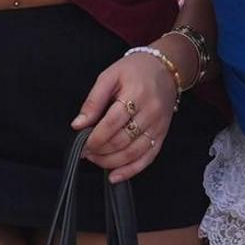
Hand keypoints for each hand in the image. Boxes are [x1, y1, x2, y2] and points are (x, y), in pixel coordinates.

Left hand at [72, 48, 178, 177]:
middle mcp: (150, 112)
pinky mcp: (162, 135)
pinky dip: (131, 170)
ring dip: (111, 162)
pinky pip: (148, 158)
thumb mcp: (109, 76)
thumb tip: (78, 124)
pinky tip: (115, 175)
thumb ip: (93, 101)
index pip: (112, 123)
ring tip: (96, 160)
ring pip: (134, 152)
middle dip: (100, 150)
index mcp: (136, 94)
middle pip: (122, 140)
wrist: (166, 69)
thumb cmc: (134, 71)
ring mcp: (158, 126)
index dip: (95, 137)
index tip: (82, 143)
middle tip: (86, 152)